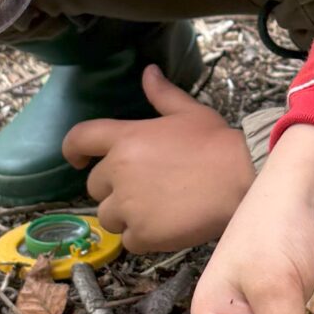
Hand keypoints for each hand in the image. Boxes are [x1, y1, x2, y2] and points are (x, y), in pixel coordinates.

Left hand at [63, 66, 255, 252]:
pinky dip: (143, 237)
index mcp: (125, 138)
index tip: (78, 160)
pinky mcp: (142, 233)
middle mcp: (118, 171)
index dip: (72, 150)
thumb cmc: (216, 143)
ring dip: (125, 215)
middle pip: (95, 186)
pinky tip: (167, 227)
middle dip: (113, 188)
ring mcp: (128, 205)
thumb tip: (149, 72)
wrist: (240, 178)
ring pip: (109, 216)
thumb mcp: (188, 112)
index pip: (79, 139)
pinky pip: (129, 241)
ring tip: (157, 210)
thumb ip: (162, 94)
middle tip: (145, 188)